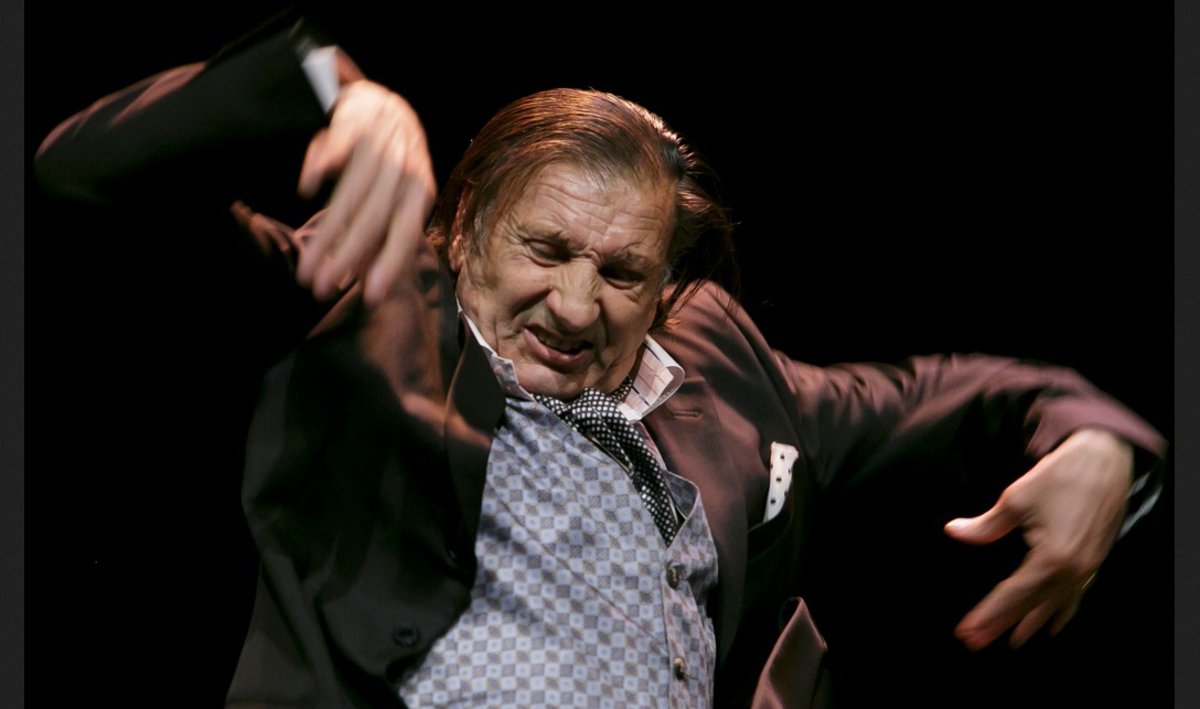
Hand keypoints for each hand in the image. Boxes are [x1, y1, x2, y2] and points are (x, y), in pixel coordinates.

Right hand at [296, 80, 435, 304]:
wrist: (386, 101)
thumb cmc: (392, 162)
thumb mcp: (400, 195)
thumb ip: (387, 232)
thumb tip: (371, 286)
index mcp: (419, 189)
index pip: (406, 231)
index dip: (390, 263)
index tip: (371, 296)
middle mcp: (404, 167)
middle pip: (374, 217)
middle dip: (347, 256)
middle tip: (321, 288)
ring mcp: (380, 142)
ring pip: (352, 191)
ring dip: (327, 230)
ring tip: (307, 263)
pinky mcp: (356, 118)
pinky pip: (337, 145)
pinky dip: (321, 165)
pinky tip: (307, 189)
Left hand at [943, 428, 1132, 649]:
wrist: (1104, 461)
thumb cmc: (1059, 477)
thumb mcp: (1015, 500)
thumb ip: (985, 526)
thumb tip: (953, 532)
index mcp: (1051, 560)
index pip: (1012, 595)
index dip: (987, 615)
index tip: (966, 632)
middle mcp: (1072, 572)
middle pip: (1032, 606)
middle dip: (1002, 624)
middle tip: (976, 642)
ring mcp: (1087, 569)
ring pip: (1056, 605)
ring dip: (1033, 623)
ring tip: (1014, 642)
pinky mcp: (1094, 561)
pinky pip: (1076, 595)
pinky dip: (1063, 611)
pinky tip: (1054, 624)